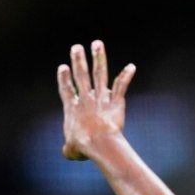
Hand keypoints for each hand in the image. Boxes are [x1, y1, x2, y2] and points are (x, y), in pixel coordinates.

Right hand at [56, 40, 135, 160]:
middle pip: (81, 76)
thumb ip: (68, 148)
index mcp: (72, 109)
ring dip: (99, 58)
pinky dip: (126, 76)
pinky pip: (121, 86)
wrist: (100, 143)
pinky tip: (132, 67)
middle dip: (78, 60)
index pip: (67, 90)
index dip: (64, 79)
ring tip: (97, 43)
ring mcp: (101, 99)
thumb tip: (67, 151)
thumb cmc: (83, 147)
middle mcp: (86, 99)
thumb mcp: (70, 150)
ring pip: (99, 74)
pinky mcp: (116, 102)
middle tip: (76, 47)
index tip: (63, 67)